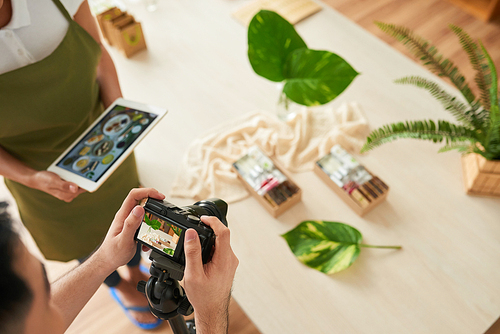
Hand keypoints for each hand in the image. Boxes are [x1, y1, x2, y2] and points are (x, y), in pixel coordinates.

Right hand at [29, 170, 85, 201]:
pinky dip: (76, 176)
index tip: (94, 175)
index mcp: (67, 195)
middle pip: (83, 186)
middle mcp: (69, 195)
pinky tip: (75, 171)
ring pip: (80, 183)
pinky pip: (76, 181)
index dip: (89, 182)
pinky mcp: (68, 187)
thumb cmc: (44, 180)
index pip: (83, 189)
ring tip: (81, 168)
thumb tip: (75, 188)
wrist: (37, 179)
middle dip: (85, 178)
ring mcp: (69, 191)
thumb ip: (64, 185)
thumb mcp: (53, 181)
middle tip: (87, 168)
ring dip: (81, 176)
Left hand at [95, 188, 164, 270]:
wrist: (107, 262)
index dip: (147, 192)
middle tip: (163, 207)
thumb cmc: (113, 253)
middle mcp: (125, 215)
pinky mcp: (132, 227)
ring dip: (153, 217)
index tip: (159, 196)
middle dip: (154, 201)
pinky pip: (144, 221)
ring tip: (158, 225)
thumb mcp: (124, 240)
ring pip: (144, 211)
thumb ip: (131, 224)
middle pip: (141, 199)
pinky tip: (148, 240)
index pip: (134, 195)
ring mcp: (128, 221)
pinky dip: (150, 229)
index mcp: (122, 215)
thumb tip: (139, 208)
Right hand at [183, 216, 238, 333]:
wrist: (211, 310)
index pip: (223, 232)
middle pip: (222, 235)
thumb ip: (192, 252)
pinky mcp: (227, 264)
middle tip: (194, 231)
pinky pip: (219, 250)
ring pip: (220, 243)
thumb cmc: (204, 296)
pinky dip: (210, 248)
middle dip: (208, 230)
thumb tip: (191, 233)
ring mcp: (230, 262)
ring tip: (194, 246)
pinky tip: (200, 256)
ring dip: (208, 240)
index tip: (203, 218)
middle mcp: (230, 259)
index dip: (213, 221)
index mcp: (224, 260)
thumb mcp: (193, 274)